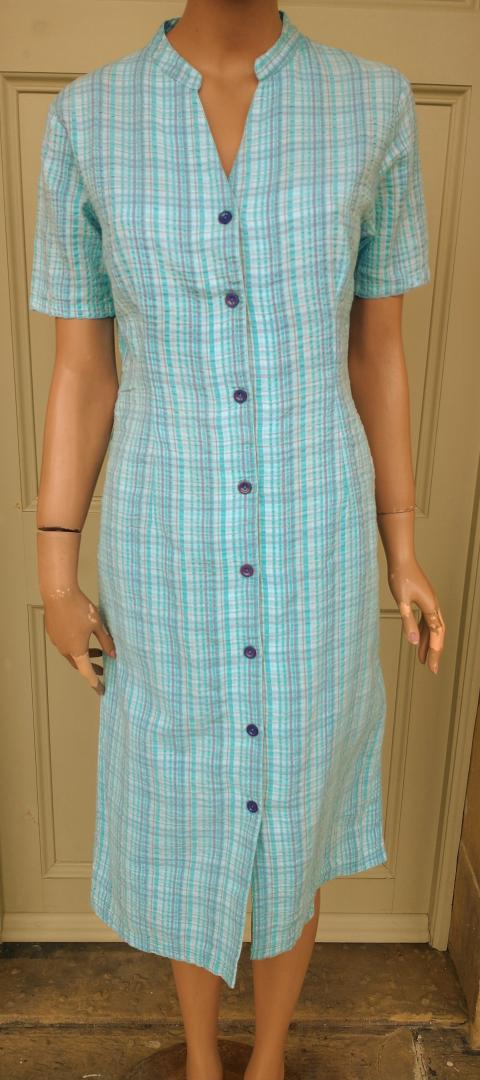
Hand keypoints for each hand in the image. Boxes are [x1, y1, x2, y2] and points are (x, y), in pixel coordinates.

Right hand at [42, 583, 115, 693]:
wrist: (58, 593)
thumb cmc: (79, 608)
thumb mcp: (97, 625)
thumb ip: (106, 641)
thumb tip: (113, 654)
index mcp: (77, 651)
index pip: (87, 673)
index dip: (95, 683)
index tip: (101, 690)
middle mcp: (64, 649)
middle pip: (78, 664)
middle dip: (91, 668)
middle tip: (103, 670)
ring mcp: (57, 641)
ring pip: (71, 654)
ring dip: (83, 655)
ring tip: (97, 651)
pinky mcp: (52, 632)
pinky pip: (64, 643)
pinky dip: (75, 645)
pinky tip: (82, 636)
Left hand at [387, 555, 444, 674]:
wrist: (401, 559)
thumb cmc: (401, 576)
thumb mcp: (402, 602)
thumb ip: (408, 622)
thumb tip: (414, 642)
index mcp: (431, 607)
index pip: (436, 635)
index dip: (435, 652)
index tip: (432, 668)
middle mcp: (433, 605)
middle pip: (438, 633)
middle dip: (435, 651)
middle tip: (431, 667)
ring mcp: (429, 602)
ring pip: (432, 627)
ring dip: (428, 642)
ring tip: (423, 658)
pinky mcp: (423, 599)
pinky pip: (426, 620)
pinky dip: (423, 631)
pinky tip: (418, 638)